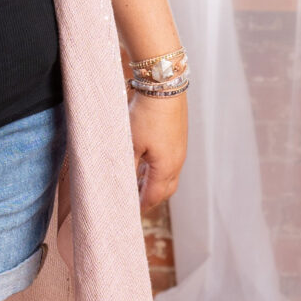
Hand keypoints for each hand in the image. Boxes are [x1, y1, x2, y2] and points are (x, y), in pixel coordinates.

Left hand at [129, 88, 186, 213]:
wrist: (163, 87)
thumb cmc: (146, 116)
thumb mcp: (130, 144)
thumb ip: (127, 166)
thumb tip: (121, 184)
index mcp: (166, 168)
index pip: (153, 196)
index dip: (142, 206)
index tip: (130, 214)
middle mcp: (177, 161)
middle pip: (165, 189)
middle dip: (150, 198)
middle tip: (134, 203)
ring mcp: (180, 149)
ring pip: (168, 175)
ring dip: (154, 182)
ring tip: (136, 184)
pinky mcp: (178, 137)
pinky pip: (170, 162)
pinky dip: (157, 169)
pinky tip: (145, 163)